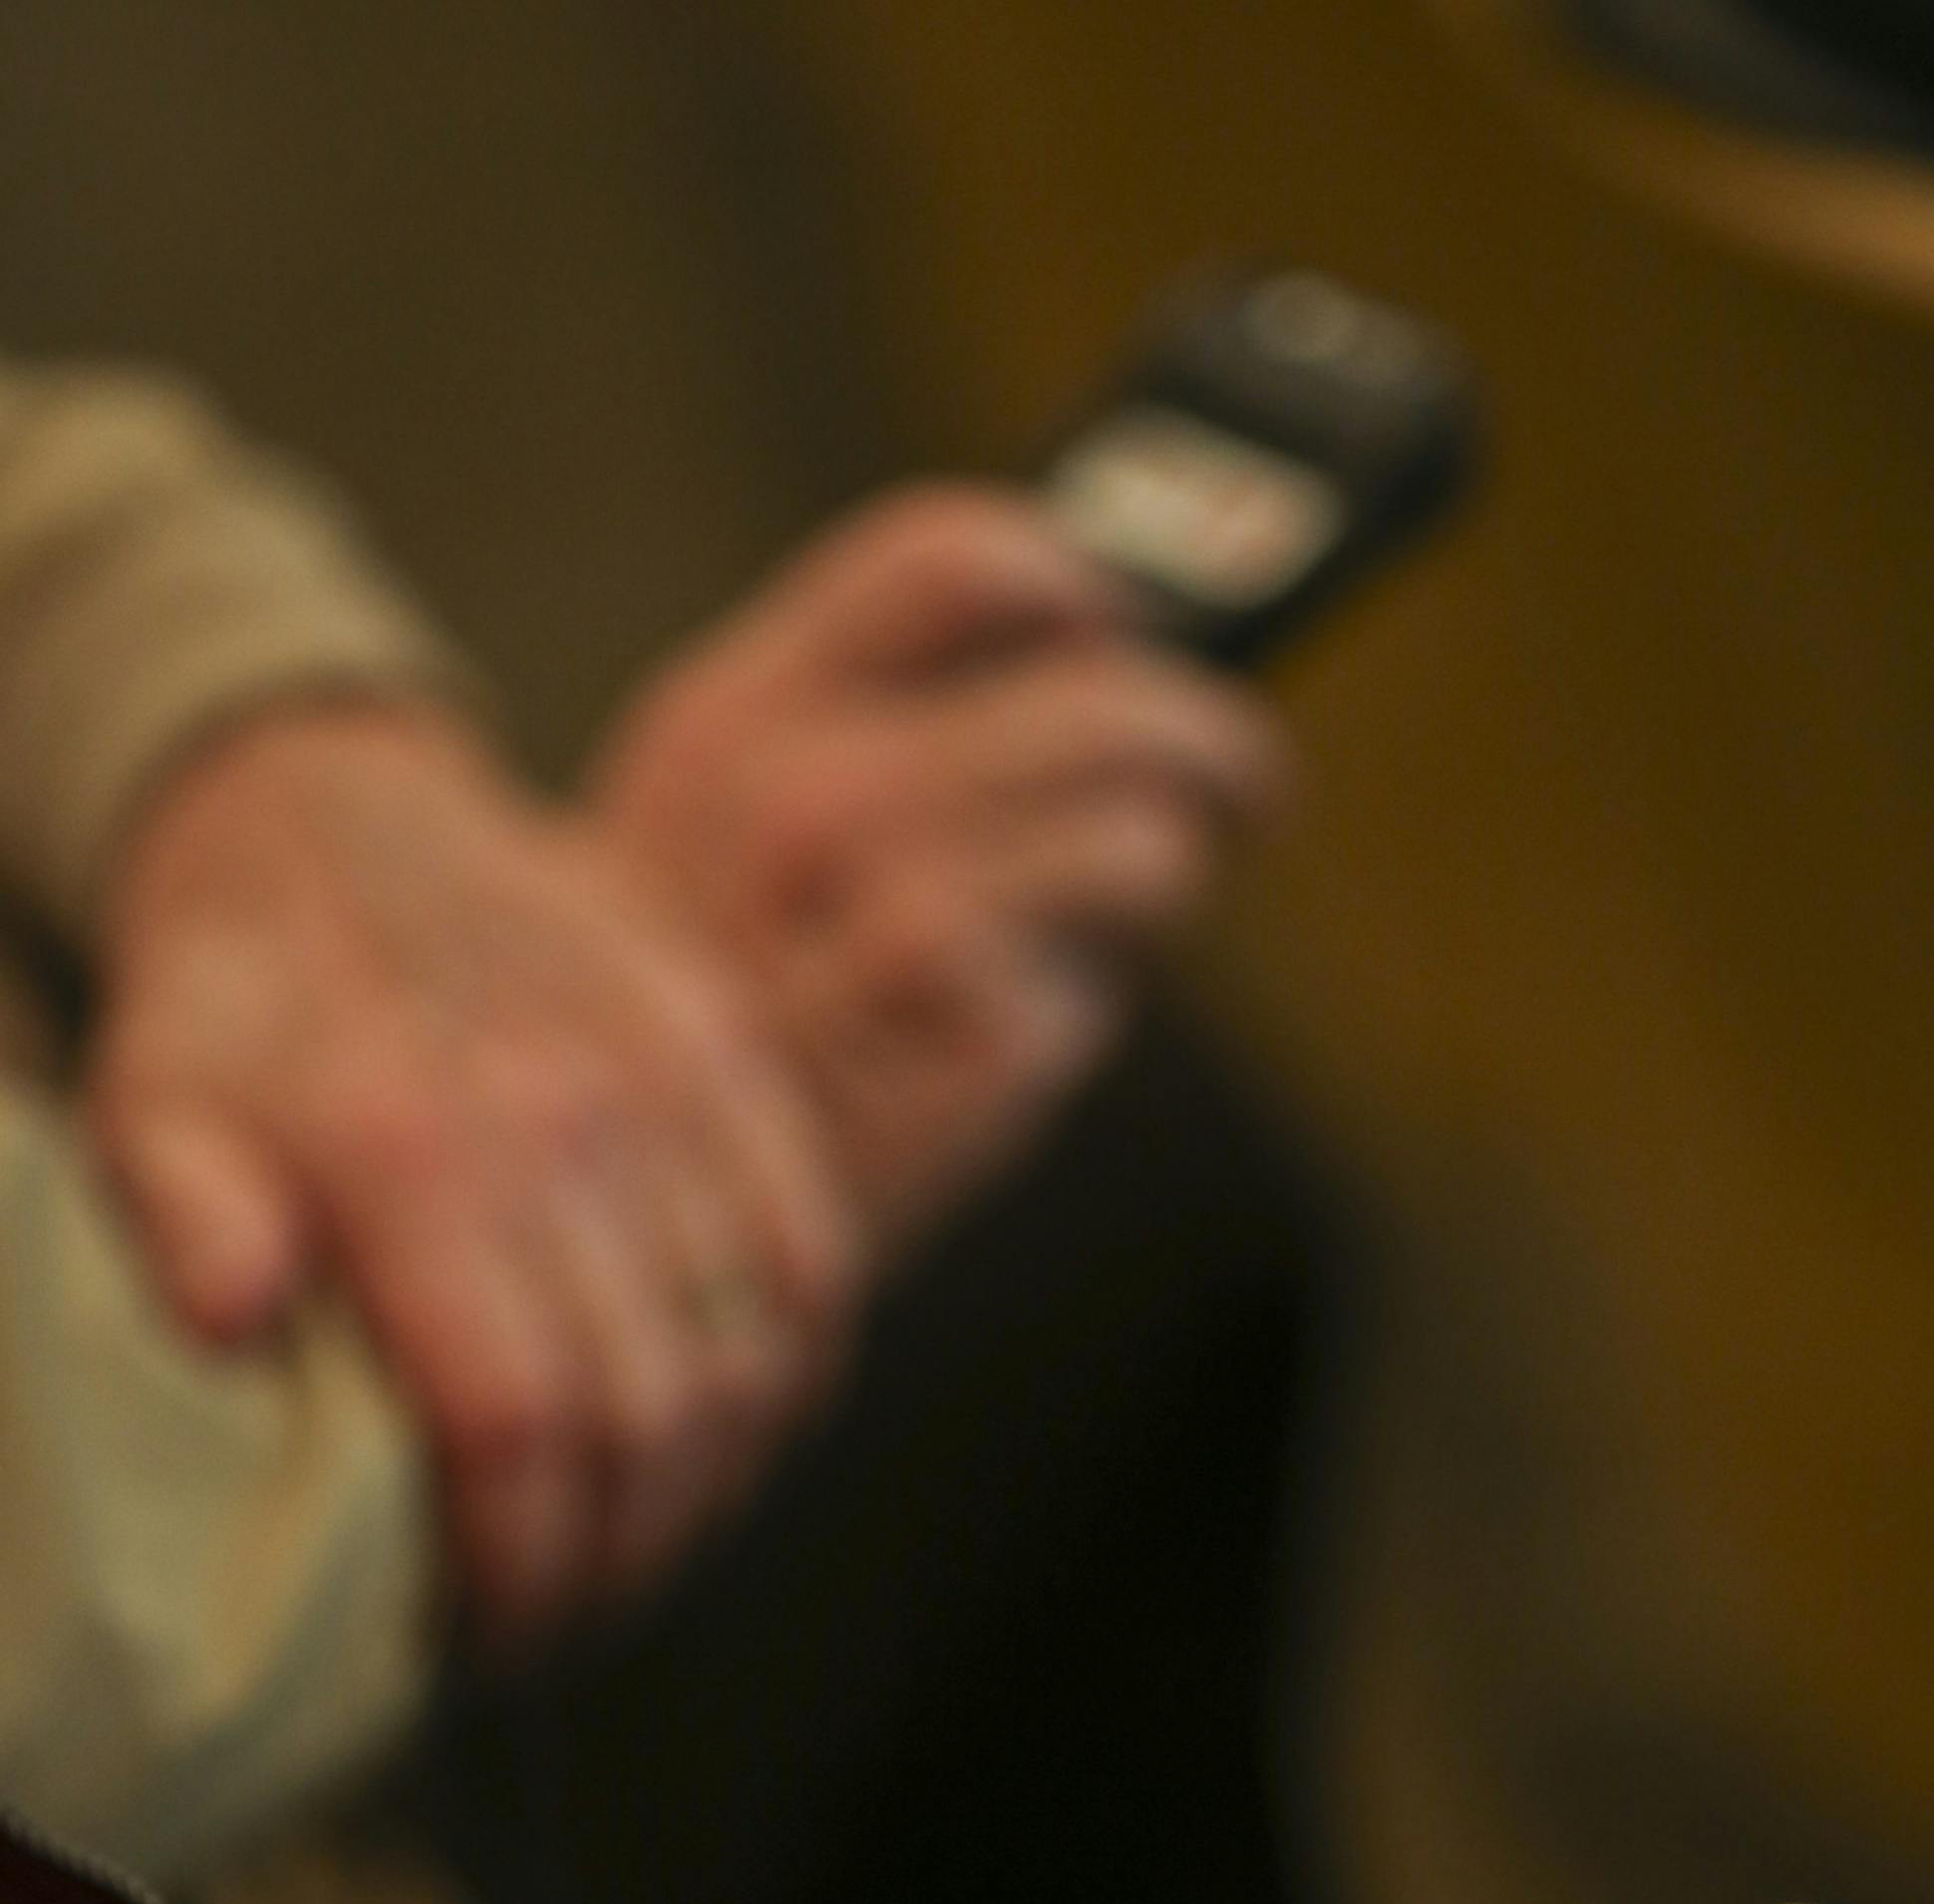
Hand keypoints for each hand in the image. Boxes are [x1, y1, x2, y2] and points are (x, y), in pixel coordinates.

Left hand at [88, 699, 858, 1637]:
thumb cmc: (235, 1011)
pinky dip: (787, 1385)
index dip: (521, 1567)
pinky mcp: (741, 1070)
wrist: (338, 824)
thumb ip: (180, 1215)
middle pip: (651, 1421)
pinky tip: (720, 1440)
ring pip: (748, 1366)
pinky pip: (818, 1271)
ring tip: (629, 1550)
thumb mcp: (147, 1103)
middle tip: (557, 1619)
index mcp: (411, 1150)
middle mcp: (565, 1119)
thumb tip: (233, 1320)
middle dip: (611, 1564)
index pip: (519, 1424)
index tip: (488, 1636)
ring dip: (701, 1497)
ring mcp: (673, 1089)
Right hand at [590, 484, 1290, 1253]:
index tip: (1115, 627)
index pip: (946, 560)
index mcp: (730, 727)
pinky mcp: (969, 1034)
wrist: (629, 1249)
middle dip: (1201, 732)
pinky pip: (1112, 972)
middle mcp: (806, 801)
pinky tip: (1048, 1016)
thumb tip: (1086, 697)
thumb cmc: (697, 1051)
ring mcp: (886, 915)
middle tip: (1240, 772)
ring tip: (1160, 888)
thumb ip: (850, 756)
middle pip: (1094, 693)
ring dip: (1175, 856)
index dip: (1070, 585)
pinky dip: (1103, 986)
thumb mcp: (712, 864)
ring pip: (1140, 826)